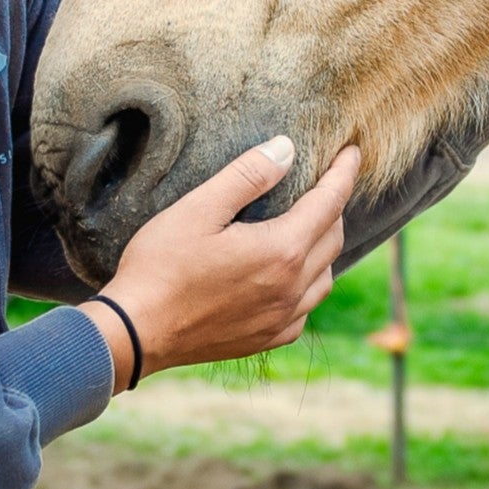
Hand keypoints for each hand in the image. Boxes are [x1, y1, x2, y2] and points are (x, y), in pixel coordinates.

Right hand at [80, 137, 360, 387]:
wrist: (136, 332)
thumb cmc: (161, 265)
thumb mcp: (199, 208)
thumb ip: (248, 175)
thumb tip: (288, 148)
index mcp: (281, 251)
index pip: (330, 203)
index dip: (344, 173)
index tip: (353, 152)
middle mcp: (292, 289)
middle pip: (333, 237)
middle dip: (334, 205)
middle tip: (325, 180)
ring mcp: (281, 320)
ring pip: (325, 275)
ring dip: (325, 245)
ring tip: (310, 223)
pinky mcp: (267, 340)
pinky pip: (306, 307)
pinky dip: (309, 283)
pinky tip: (289, 273)